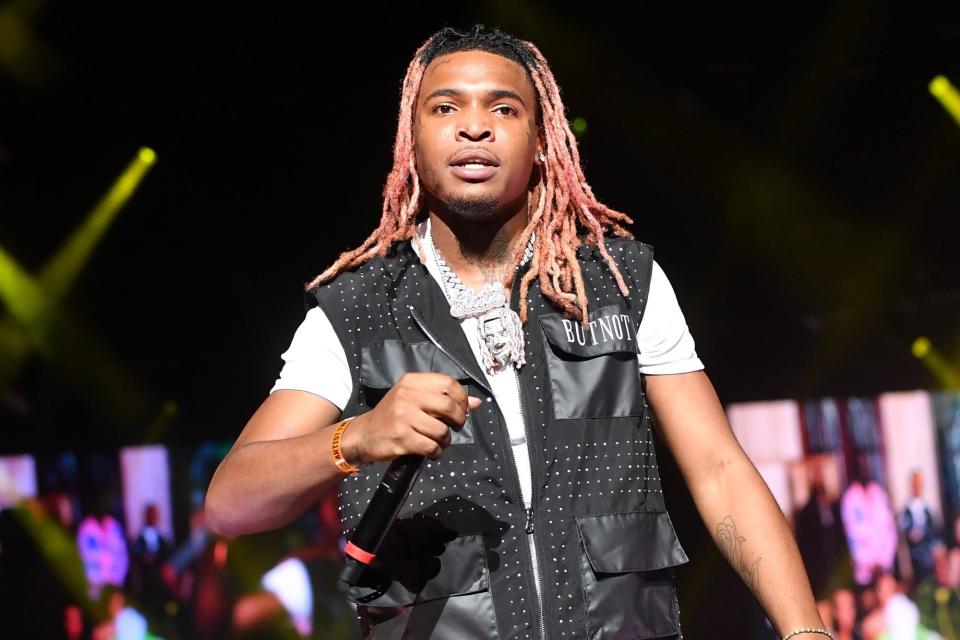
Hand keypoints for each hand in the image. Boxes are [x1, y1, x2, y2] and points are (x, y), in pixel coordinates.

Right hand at [342, 372, 480, 462]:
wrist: (365, 434)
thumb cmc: (393, 414)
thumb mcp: (415, 399)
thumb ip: (444, 398)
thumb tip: (476, 403)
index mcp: (412, 382)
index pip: (448, 383)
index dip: (461, 398)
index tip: (462, 409)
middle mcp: (407, 395)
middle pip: (449, 406)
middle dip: (459, 421)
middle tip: (454, 427)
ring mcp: (403, 416)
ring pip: (442, 430)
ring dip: (446, 440)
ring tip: (439, 441)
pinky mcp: (401, 437)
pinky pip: (431, 447)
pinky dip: (436, 452)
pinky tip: (431, 451)